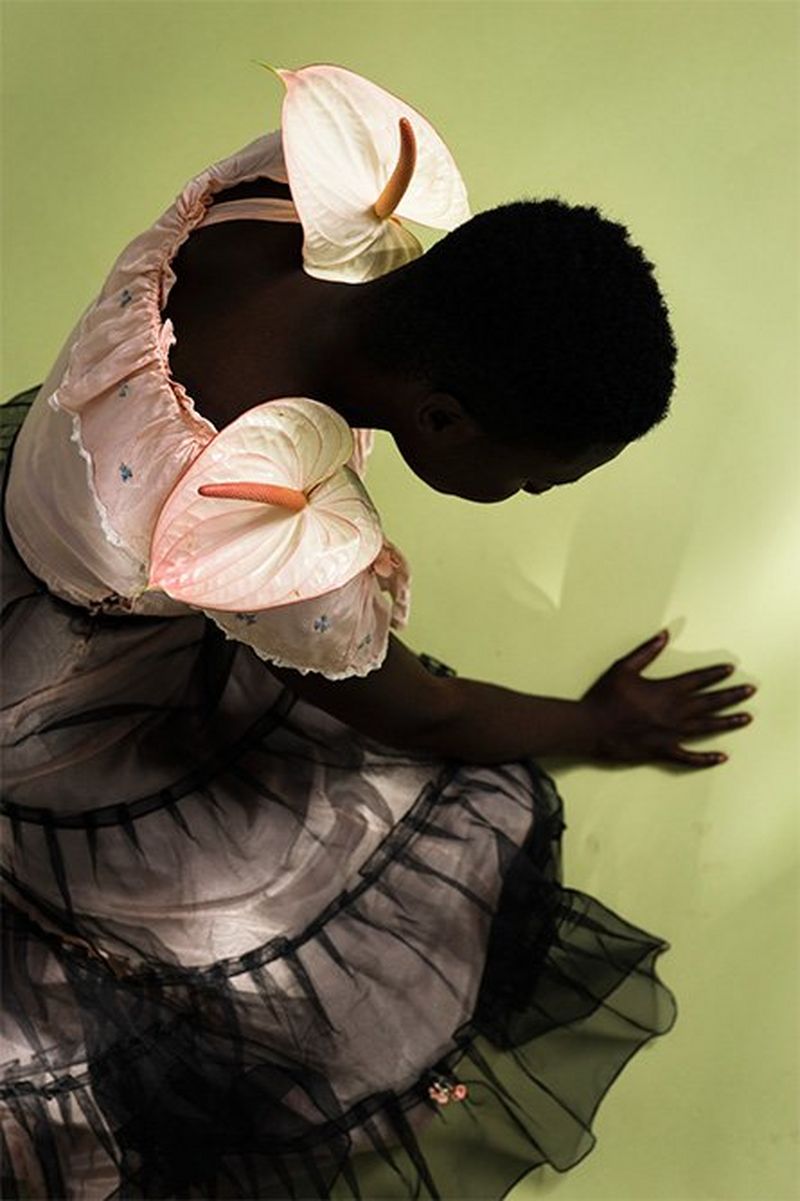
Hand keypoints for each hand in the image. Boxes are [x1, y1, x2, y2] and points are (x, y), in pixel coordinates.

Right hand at [579, 630, 756, 767]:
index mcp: (665, 691)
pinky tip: (721, 758)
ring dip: (727, 722)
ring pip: (706, 727)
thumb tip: (664, 635)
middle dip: (731, 695)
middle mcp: (673, 713)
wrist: (591, 728)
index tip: (730, 669)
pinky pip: (688, 758)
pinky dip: (705, 758)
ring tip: (746, 718)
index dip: (714, 674)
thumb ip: (646, 651)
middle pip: (709, 703)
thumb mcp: (623, 668)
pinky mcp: (662, 751)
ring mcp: (670, 734)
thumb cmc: (604, 697)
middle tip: (750, 690)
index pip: (697, 680)